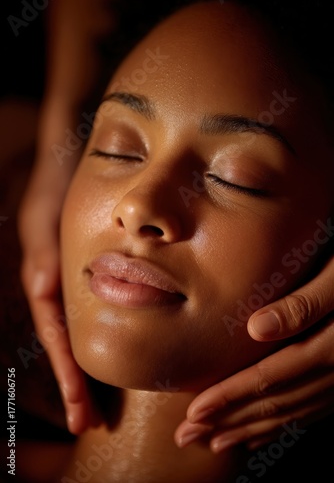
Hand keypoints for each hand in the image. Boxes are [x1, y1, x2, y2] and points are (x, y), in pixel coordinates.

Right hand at [18, 155, 100, 434]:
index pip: (58, 341)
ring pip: (79, 337)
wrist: (67, 172)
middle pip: (67, 348)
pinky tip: (113, 357)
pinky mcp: (85, 280)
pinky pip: (89, 317)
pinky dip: (97, 341)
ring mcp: (71, 288)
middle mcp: (57, 292)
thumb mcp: (44, 224)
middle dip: (76, 387)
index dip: (69, 376)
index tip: (80, 412)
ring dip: (88, 372)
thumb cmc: (54, 196)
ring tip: (97, 408)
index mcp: (45, 285)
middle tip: (89, 424)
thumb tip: (41, 292)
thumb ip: (44, 256)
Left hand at [175, 255, 333, 451]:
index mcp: (328, 347)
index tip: (195, 412)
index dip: (228, 397)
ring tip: (216, 442)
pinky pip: (311, 413)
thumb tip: (256, 328)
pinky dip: (282, 426)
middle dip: (228, 422)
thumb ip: (304, 304)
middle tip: (190, 436)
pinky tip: (262, 434)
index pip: (267, 379)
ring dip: (250, 430)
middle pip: (274, 404)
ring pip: (290, 414)